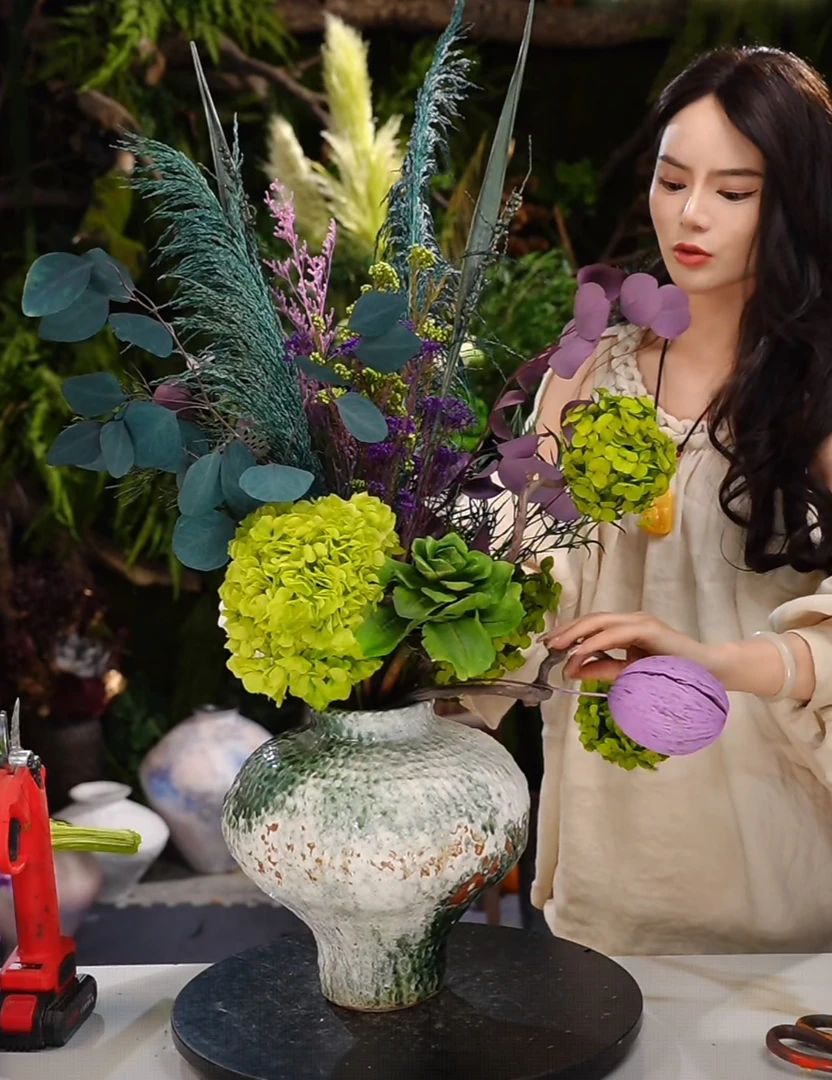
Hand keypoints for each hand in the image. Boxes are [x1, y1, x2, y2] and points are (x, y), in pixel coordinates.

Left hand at [542, 611, 720, 682]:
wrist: (707, 672)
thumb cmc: (671, 672)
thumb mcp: (628, 673)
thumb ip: (602, 669)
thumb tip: (574, 670)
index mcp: (625, 628)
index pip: (591, 625)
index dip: (569, 632)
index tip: (550, 645)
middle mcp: (630, 620)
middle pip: (591, 619)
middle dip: (567, 631)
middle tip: (547, 645)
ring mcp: (639, 621)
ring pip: (599, 622)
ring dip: (576, 635)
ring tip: (558, 648)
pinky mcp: (648, 628)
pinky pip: (614, 634)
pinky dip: (594, 643)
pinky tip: (580, 653)